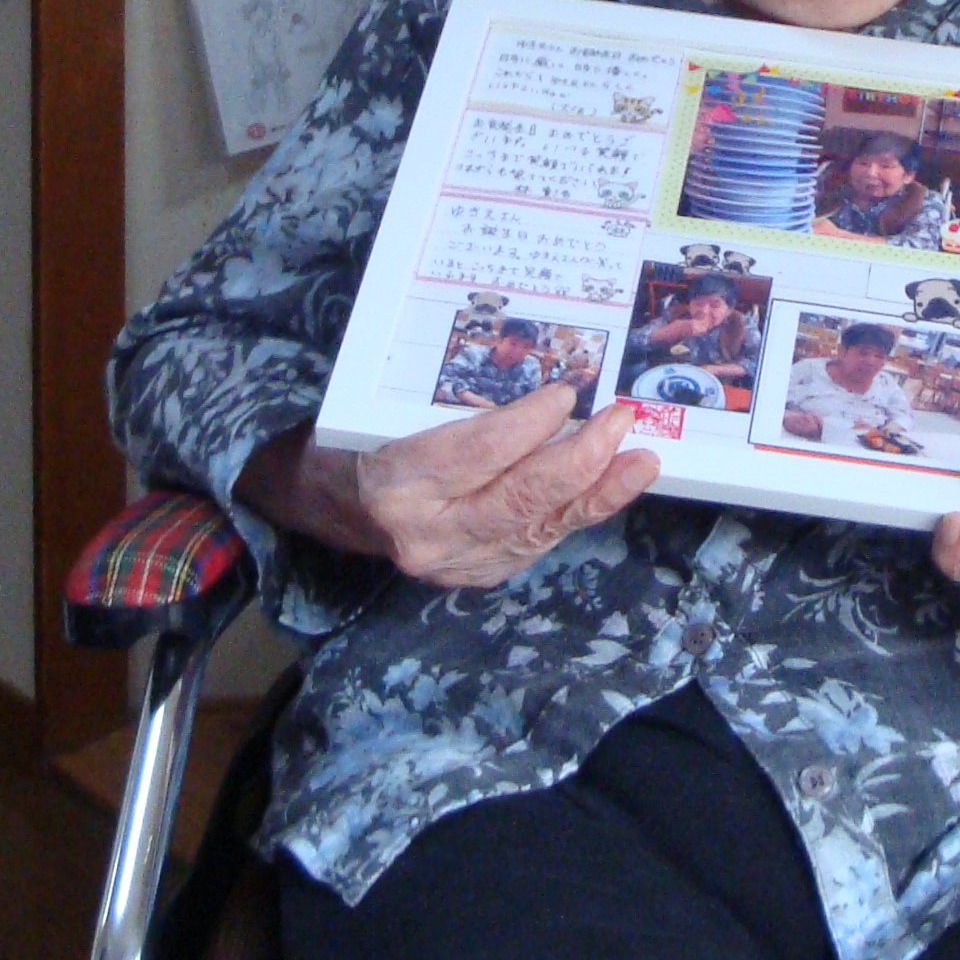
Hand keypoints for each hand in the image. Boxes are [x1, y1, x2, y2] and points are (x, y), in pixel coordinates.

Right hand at [241, 382, 659, 591]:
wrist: (319, 505)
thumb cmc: (351, 440)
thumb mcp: (380, 408)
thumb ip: (448, 405)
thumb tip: (534, 385)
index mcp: (395, 482)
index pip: (476, 453)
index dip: (527, 425)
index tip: (566, 394)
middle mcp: (426, 533)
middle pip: (517, 499)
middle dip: (579, 460)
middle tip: (619, 421)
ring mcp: (455, 563)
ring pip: (539, 527)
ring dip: (597, 492)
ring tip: (640, 461)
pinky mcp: (478, 573)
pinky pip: (539, 541)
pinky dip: (578, 511)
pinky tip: (611, 486)